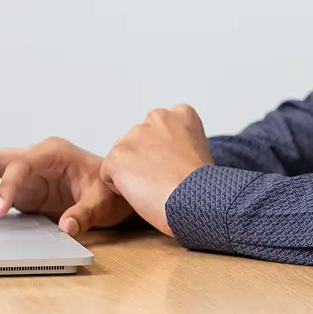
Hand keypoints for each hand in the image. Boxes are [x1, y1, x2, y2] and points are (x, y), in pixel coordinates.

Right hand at [0, 137, 131, 237]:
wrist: (114, 190)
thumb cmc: (110, 190)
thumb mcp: (104, 201)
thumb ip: (86, 213)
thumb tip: (67, 227)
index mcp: (52, 154)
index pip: (19, 164)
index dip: (7, 186)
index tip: (4, 210)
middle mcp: (32, 159)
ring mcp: (22, 173)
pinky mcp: (17, 190)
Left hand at [100, 105, 212, 236]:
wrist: (197, 199)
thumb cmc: (203, 186)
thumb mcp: (201, 152)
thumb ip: (179, 145)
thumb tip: (165, 160)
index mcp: (181, 114)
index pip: (160, 131)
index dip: (166, 153)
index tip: (176, 167)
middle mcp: (157, 117)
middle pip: (139, 142)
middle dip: (145, 160)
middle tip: (163, 181)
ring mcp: (135, 135)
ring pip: (123, 159)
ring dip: (132, 174)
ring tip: (154, 189)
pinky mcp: (117, 154)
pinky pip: (109, 176)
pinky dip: (120, 189)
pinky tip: (142, 194)